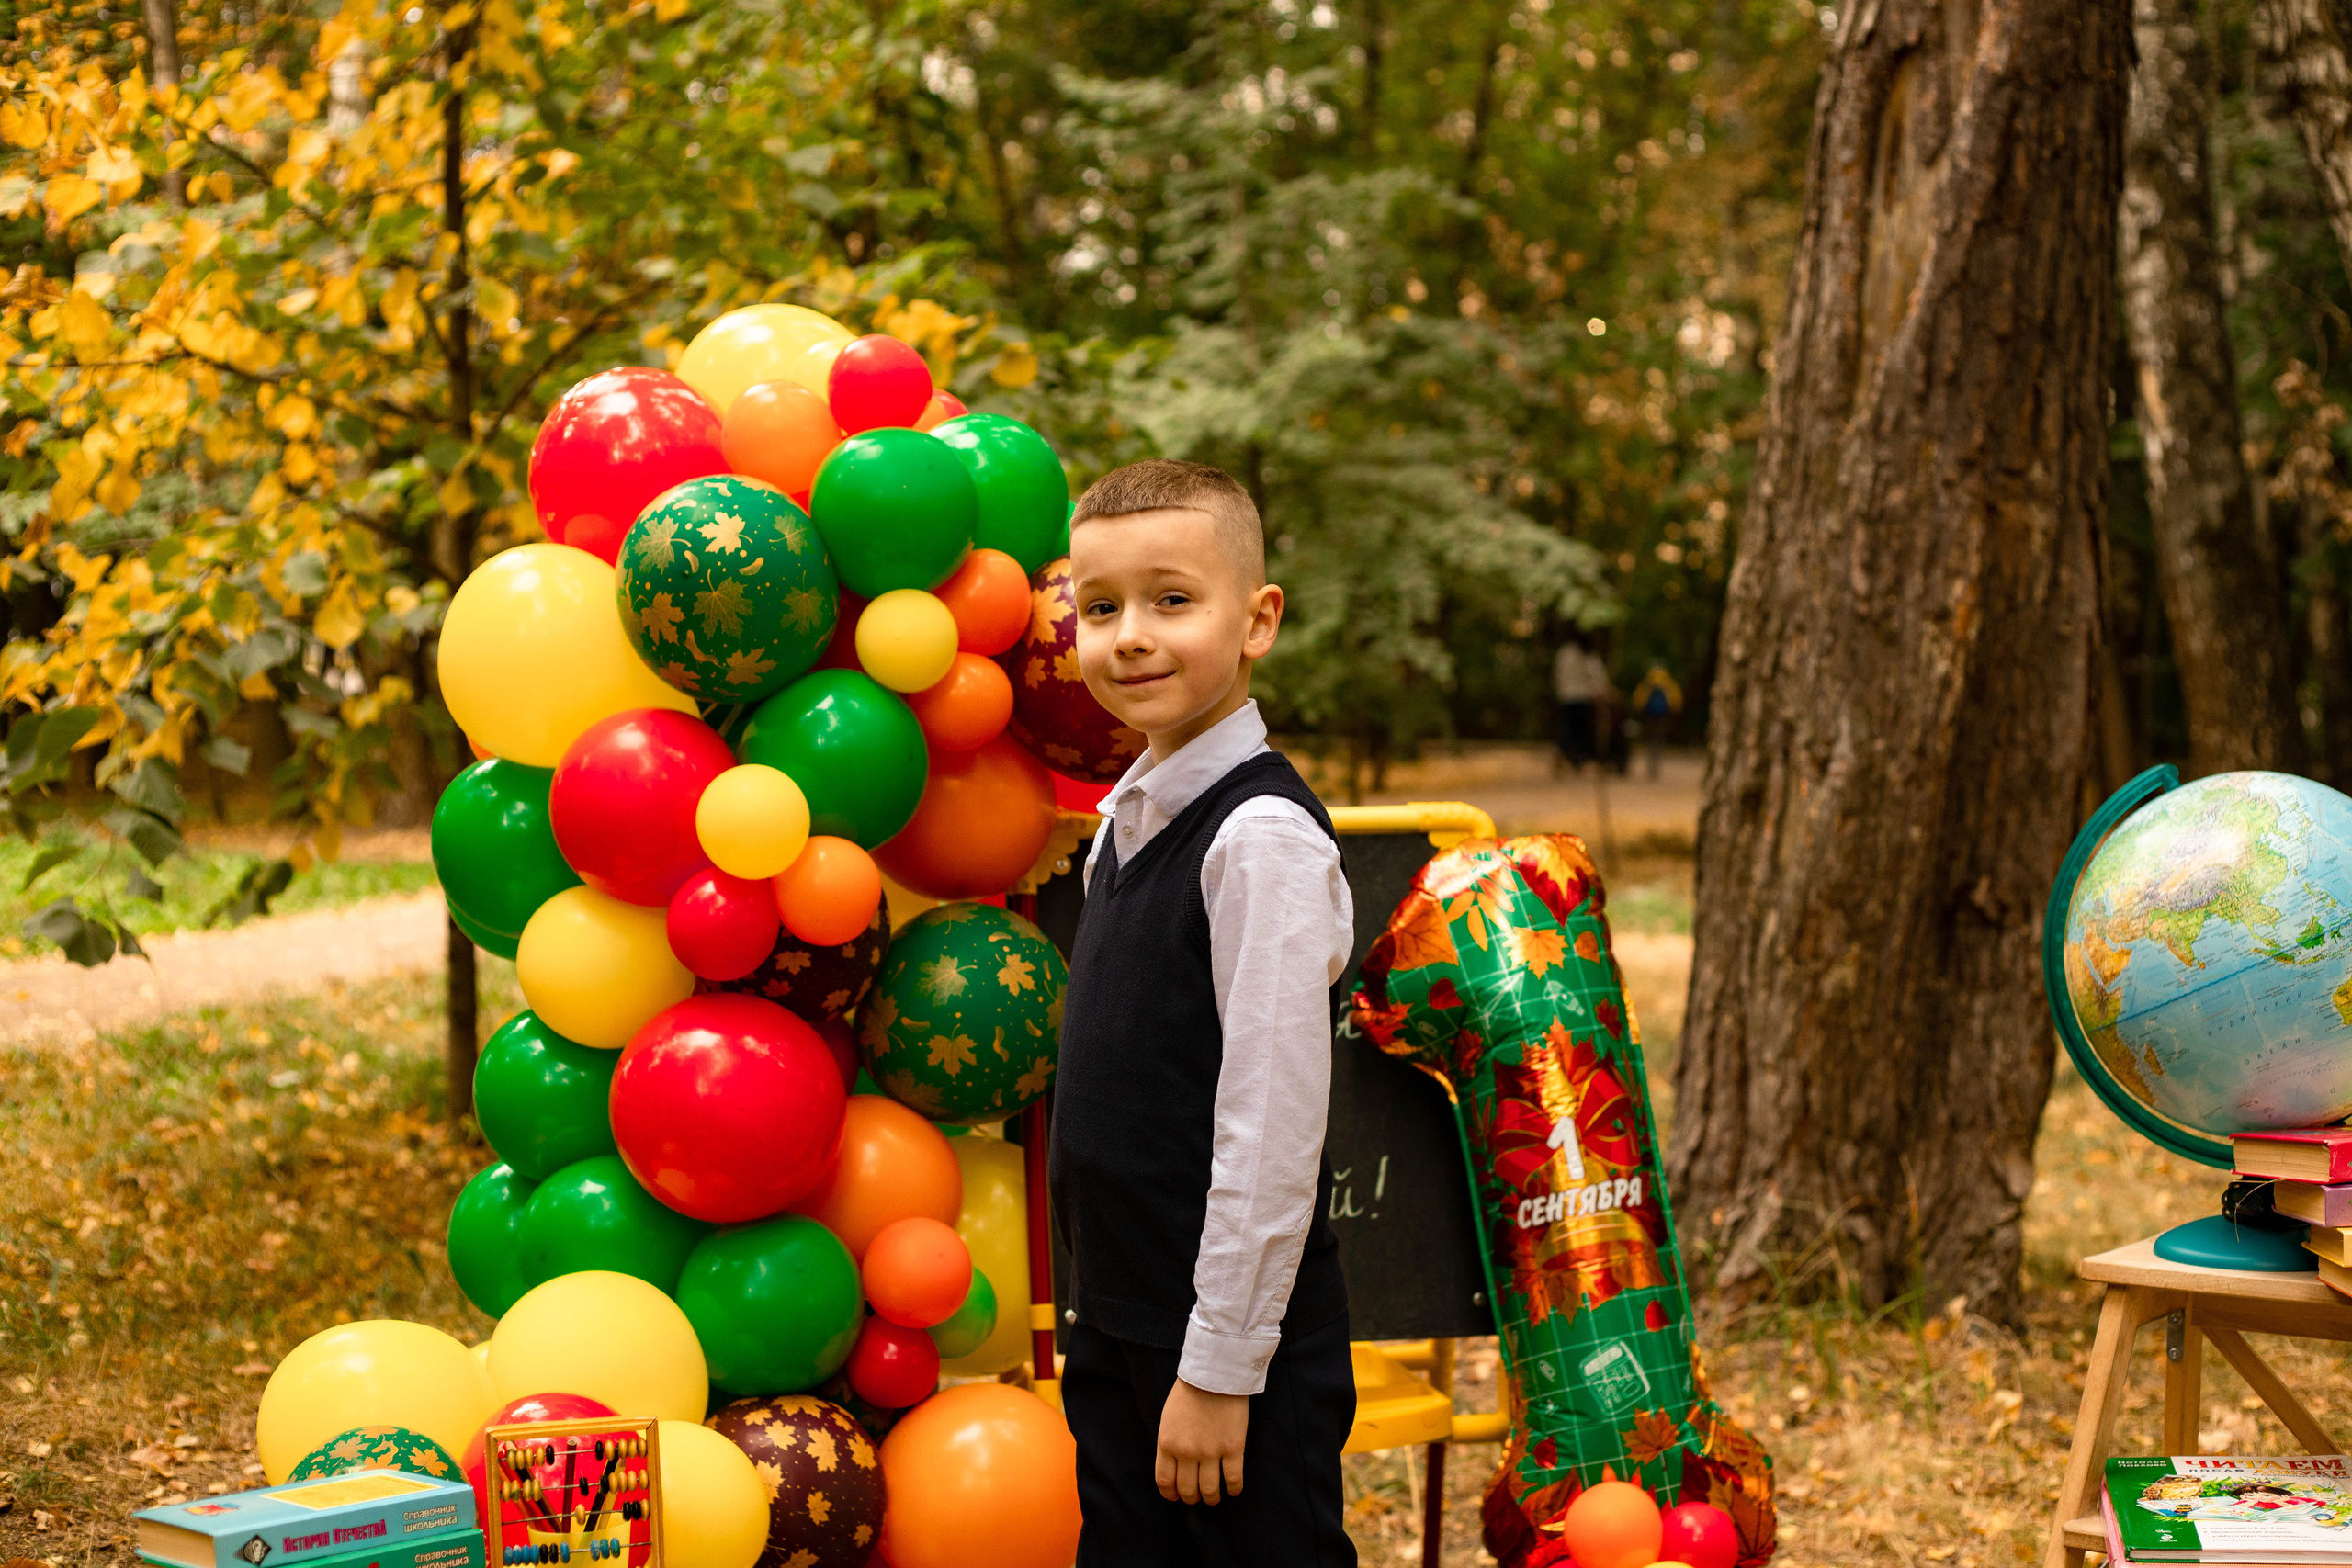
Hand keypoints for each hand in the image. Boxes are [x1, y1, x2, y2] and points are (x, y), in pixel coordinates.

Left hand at [1155, 1379, 1248, 1504]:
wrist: (1215, 1373)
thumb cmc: (1190, 1392)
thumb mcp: (1168, 1418)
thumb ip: (1169, 1443)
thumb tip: (1174, 1466)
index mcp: (1167, 1443)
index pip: (1165, 1481)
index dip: (1170, 1494)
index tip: (1176, 1497)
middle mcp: (1187, 1452)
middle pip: (1187, 1490)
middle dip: (1192, 1498)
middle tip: (1197, 1497)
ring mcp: (1210, 1451)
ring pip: (1209, 1490)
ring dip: (1211, 1498)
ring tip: (1214, 1497)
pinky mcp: (1233, 1448)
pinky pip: (1233, 1479)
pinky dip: (1233, 1489)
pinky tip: (1233, 1490)